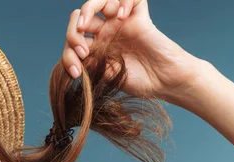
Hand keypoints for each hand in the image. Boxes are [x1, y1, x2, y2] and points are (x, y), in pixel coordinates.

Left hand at [62, 0, 202, 99]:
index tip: (76, 73)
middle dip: (72, 33)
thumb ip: (90, 64)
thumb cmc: (139, 82)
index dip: (68, 55)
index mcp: (95, 47)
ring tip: (85, 25)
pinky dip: (123, 0)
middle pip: (79, 17)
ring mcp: (121, 23)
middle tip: (81, 50)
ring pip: (99, 1)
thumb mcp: (107, 76)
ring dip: (87, 10)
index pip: (72, 41)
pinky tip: (122, 16)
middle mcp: (106, 32)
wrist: (165, 83)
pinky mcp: (139, 17)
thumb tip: (72, 57)